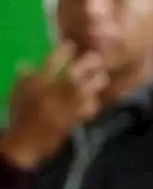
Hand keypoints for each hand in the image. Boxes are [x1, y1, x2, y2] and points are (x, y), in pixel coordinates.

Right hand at [1, 43, 107, 167]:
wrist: (25, 144)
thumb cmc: (19, 115)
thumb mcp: (15, 93)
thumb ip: (23, 78)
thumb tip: (27, 64)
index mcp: (35, 86)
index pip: (50, 63)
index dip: (62, 52)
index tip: (71, 44)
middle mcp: (51, 95)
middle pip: (73, 75)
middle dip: (87, 64)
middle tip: (96, 57)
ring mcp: (64, 108)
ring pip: (84, 92)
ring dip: (95, 82)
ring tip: (102, 76)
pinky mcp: (72, 121)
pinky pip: (87, 109)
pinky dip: (94, 102)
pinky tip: (96, 98)